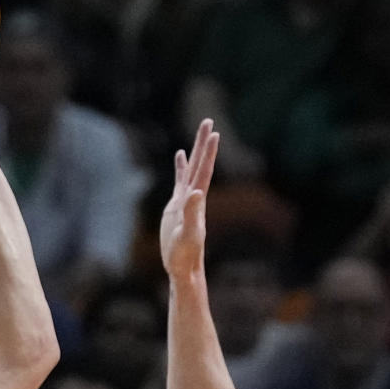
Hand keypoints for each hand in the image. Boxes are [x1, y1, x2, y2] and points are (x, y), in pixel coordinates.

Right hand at [160, 118, 219, 279]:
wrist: (183, 267)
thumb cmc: (184, 255)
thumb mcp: (187, 235)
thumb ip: (192, 215)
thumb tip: (197, 193)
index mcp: (196, 202)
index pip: (203, 172)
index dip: (208, 153)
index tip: (214, 132)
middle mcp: (193, 197)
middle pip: (199, 164)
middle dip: (203, 143)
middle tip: (208, 121)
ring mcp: (184, 200)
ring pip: (190, 169)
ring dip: (195, 151)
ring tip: (200, 132)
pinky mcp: (175, 206)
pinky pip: (179, 180)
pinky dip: (180, 167)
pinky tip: (180, 156)